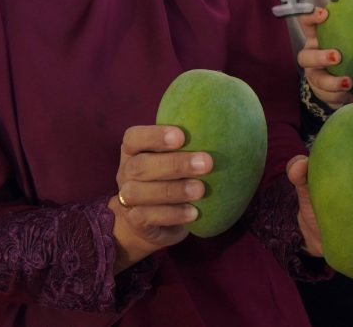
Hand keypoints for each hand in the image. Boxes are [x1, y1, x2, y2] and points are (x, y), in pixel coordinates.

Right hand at [109, 125, 210, 271]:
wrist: (151, 221)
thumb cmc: (171, 178)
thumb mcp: (176, 158)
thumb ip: (189, 146)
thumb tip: (225, 133)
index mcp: (134, 150)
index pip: (134, 137)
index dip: (155, 136)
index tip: (181, 136)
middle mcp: (126, 172)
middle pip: (141, 166)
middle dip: (174, 164)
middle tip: (206, 163)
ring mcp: (127, 197)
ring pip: (140, 192)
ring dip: (174, 190)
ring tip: (201, 190)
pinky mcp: (135, 220)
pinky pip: (147, 217)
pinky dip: (172, 214)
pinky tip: (193, 212)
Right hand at [297, 6, 352, 107]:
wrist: (348, 80)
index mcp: (318, 38)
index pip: (308, 23)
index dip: (311, 17)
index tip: (326, 14)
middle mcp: (311, 57)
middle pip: (304, 56)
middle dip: (319, 57)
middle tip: (337, 56)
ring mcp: (314, 76)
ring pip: (316, 80)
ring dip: (332, 82)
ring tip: (349, 82)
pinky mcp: (322, 94)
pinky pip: (329, 98)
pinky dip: (344, 97)